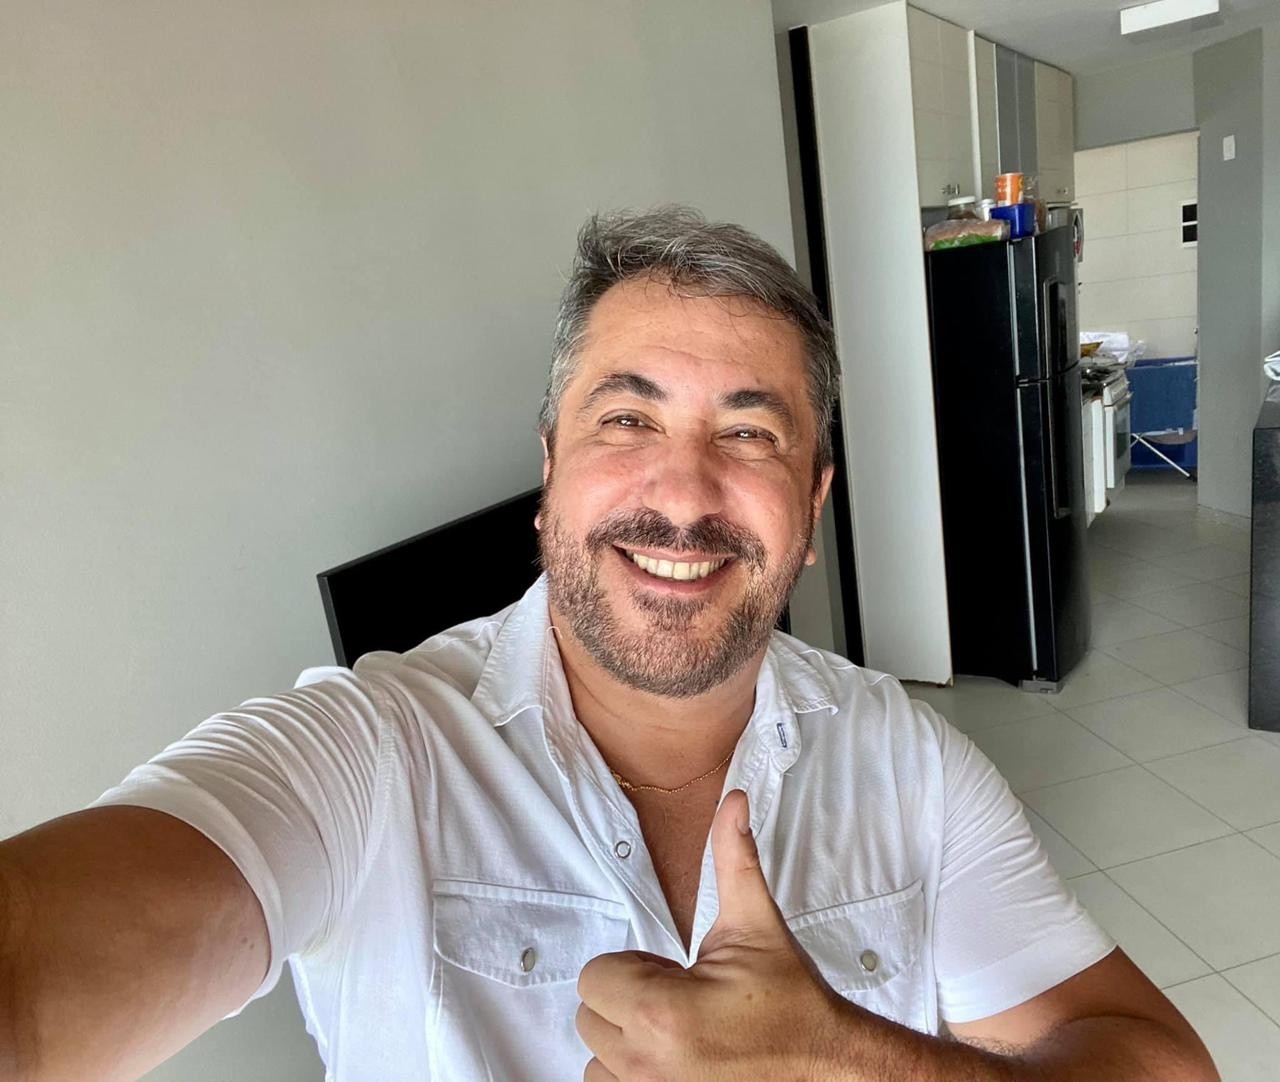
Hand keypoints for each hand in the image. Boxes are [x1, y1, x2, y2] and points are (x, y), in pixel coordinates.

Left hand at [575, 789, 848, 1080]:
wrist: (828, 1067)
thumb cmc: (791, 1000)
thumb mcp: (757, 923)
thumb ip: (733, 858)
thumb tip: (733, 798)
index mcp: (660, 1011)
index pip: (594, 977)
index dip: (634, 967)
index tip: (677, 973)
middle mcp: (645, 1063)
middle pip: (590, 1016)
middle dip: (628, 999)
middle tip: (683, 999)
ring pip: (597, 1057)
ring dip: (628, 1040)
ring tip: (682, 1032)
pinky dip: (632, 1074)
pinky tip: (678, 1059)